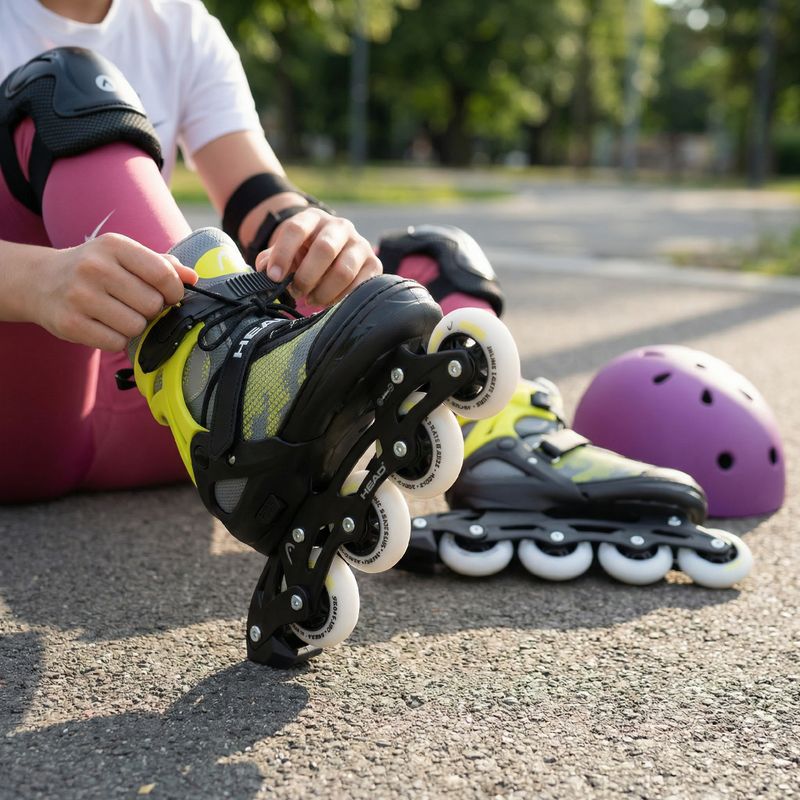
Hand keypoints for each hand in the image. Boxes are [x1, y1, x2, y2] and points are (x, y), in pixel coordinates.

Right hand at [33, 233, 197, 351]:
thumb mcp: (124, 256)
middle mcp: (94, 268)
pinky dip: (116, 340)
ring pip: (136, 326)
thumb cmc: (94, 269)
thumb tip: (194, 278)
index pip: (163, 274)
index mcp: (114, 246)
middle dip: (152, 310)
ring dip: (134, 326)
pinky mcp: (70, 324)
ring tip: (117, 315)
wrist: (41, 281)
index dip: (175, 292)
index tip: (171, 297)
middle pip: (152, 305)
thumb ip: (161, 265)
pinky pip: (116, 343)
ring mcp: (79, 296)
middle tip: (135, 305)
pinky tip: (104, 326)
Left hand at [254, 208, 381, 306]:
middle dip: (306, 277)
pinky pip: (360, 286)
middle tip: (297, 292)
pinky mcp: (374, 264)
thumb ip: (270, 260)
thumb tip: (264, 273)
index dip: (282, 254)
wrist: (333, 255)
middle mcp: (339, 226)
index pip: (296, 229)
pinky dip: (341, 298)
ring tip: (312, 299)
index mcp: (313, 219)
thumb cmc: (304, 256)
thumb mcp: (285, 253)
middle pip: (324, 249)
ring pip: (343, 270)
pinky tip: (330, 302)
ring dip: (324, 291)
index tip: (274, 277)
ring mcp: (360, 244)